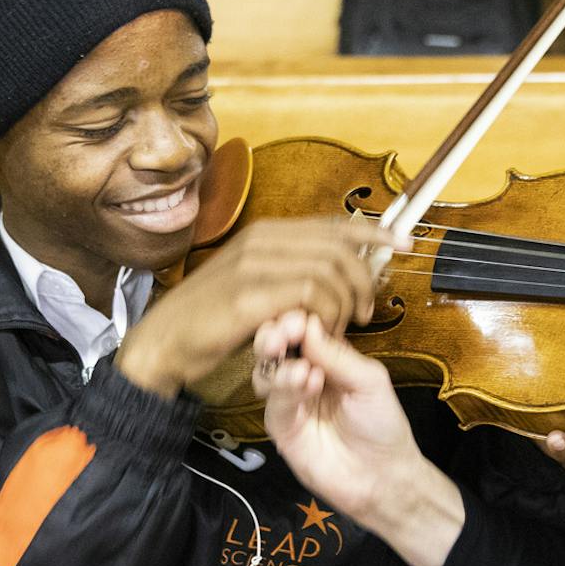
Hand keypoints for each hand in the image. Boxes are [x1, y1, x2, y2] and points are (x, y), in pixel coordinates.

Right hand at [118, 218, 379, 397]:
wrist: (162, 343)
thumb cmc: (207, 321)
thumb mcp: (252, 285)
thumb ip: (287, 273)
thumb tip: (333, 271)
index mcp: (265, 234)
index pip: (332, 223)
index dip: (373, 232)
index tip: (402, 243)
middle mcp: (262, 240)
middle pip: (339, 245)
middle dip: (365, 277)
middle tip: (367, 310)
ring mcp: (254, 264)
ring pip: (329, 268)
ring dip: (345, 301)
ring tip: (341, 328)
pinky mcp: (249, 295)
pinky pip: (310, 293)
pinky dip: (325, 314)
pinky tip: (320, 334)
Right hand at [254, 312, 463, 565]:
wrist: (384, 477)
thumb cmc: (382, 425)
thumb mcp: (370, 380)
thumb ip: (337, 355)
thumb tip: (308, 323)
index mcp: (326, 357)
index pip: (300, 330)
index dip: (294, 320)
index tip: (297, 317)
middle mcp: (303, 374)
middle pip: (273, 347)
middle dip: (273, 335)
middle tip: (282, 333)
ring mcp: (290, 402)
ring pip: (266, 373)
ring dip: (279, 365)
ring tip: (304, 369)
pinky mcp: (282, 429)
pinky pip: (274, 404)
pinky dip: (286, 390)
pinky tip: (308, 384)